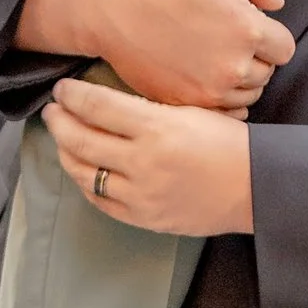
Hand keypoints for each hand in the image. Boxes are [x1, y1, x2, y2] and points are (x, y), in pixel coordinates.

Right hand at [15, 0, 291, 111]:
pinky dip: (221, 100)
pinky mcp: (187, 104)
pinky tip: (206, 80)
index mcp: (247, 29)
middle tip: (227, 40)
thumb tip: (276, 3)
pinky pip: (224, 113)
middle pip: (267, 73)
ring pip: (247, 95)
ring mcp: (209, 90)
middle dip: (255, 57)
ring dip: (239, 80)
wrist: (114, 7)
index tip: (250, 27)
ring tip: (214, 58)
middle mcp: (233, 66)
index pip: (284, 48)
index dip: (269, 35)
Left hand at [44, 81, 254, 236]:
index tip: (62, 89)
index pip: (97, 106)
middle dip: (59, 122)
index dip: (72, 95)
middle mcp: (143, 162)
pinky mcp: (144, 218)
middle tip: (52, 111)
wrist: (255, 187)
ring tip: (62, 140)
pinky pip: (101, 201)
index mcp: (157, 128)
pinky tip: (83, 169)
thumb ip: (146, 108)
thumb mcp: (189, 110)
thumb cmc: (228, 142)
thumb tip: (102, 100)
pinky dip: (86, 184)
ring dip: (66, 153)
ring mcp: (141, 195)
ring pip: (85, 173)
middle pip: (81, 139)